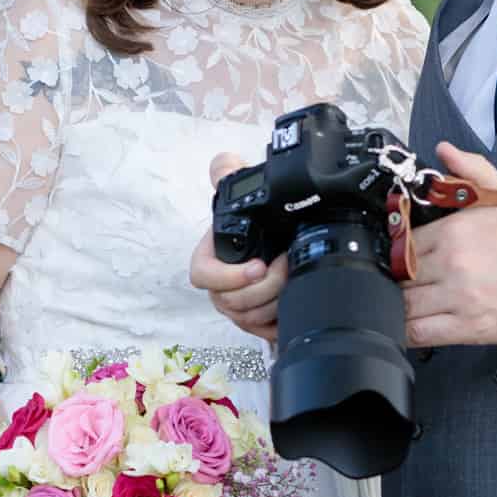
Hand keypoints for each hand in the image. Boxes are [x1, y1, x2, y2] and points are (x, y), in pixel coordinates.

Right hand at [188, 152, 286, 341]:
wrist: (273, 242)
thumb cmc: (253, 223)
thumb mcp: (242, 195)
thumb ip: (228, 173)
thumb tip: (224, 163)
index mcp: (208, 259)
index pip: (203, 276)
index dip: (229, 276)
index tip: (258, 265)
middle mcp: (219, 287)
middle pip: (232, 301)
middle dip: (265, 287)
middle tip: (287, 264)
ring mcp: (235, 307)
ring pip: (248, 318)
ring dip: (274, 302)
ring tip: (292, 279)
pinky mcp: (254, 321)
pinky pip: (260, 332)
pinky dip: (277, 324)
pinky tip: (290, 308)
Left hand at [401, 143, 496, 348]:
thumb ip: (469, 170)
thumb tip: (443, 151)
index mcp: (455, 231)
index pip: (402, 244)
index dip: (398, 253)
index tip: (401, 259)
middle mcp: (454, 264)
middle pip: (400, 276)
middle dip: (398, 281)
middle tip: (405, 284)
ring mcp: (460, 298)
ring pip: (405, 305)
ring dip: (400, 307)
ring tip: (406, 304)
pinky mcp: (469, 328)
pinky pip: (420, 333)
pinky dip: (408, 332)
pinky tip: (409, 327)